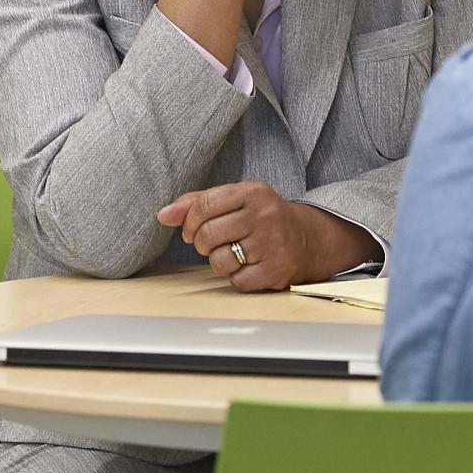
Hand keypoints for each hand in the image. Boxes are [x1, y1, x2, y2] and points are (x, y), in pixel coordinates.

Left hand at [157, 181, 379, 291]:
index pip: (203, 206)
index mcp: (253, 192)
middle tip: (211, 244)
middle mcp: (265, 215)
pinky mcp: (277, 270)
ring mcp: (272, 244)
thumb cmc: (263, 218)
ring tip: (233, 254)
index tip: (191, 230)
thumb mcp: (236, 200)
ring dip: (219, 262)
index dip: (189, 222)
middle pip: (208, 235)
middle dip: (201, 244)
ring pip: (219, 261)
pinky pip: (237, 281)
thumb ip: (198, 203)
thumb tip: (163, 215)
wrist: (310, 239)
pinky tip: (250, 266)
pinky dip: (237, 277)